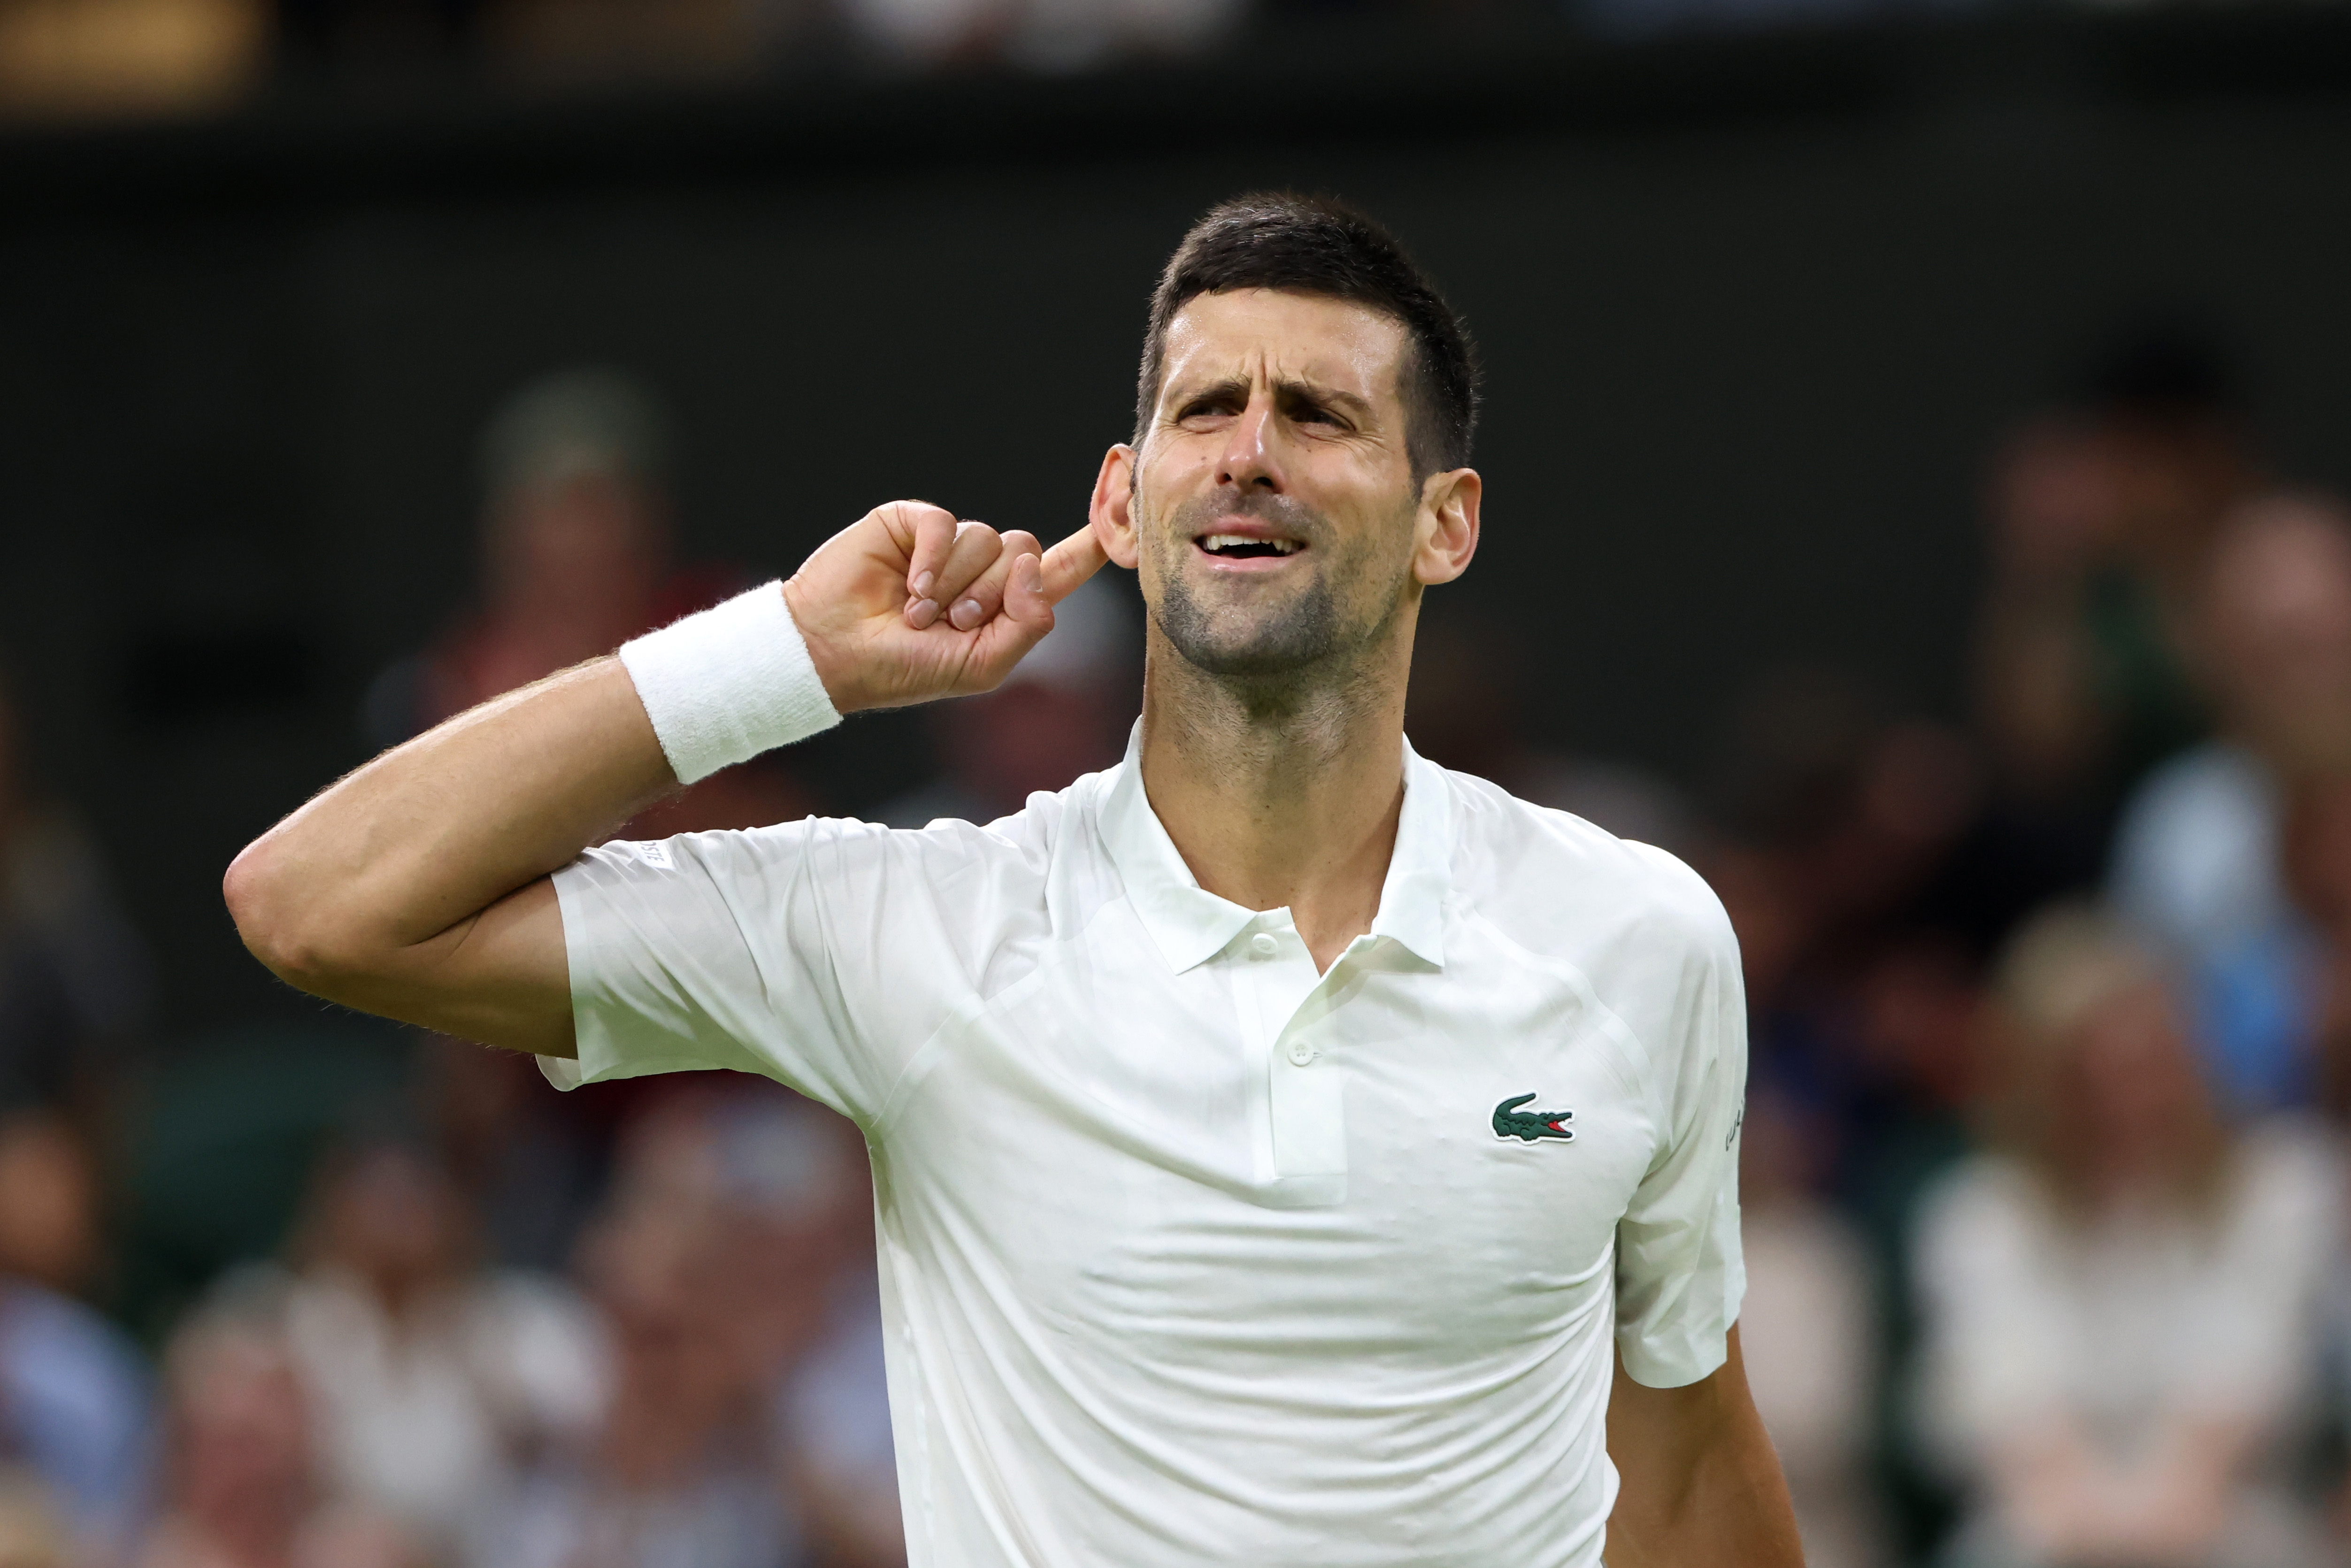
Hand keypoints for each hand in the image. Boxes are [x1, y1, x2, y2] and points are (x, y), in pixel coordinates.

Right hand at [782, 501, 1110, 713]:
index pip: (1062, 567)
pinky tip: (907, 589)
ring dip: (954, 585)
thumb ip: (1028, 625)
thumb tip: (1033, 566)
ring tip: (918, 614)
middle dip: (991, 593)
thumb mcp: (983, 665)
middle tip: (952, 623)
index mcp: (1006, 604)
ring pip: (985, 538)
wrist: (836, 654)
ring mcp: (948, 544)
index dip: (1094, 541)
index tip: (1124, 505)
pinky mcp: (912, 523)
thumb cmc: (906, 669)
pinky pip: (945, 523)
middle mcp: (982, 569)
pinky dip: (930, 561)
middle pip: (1025, 549)